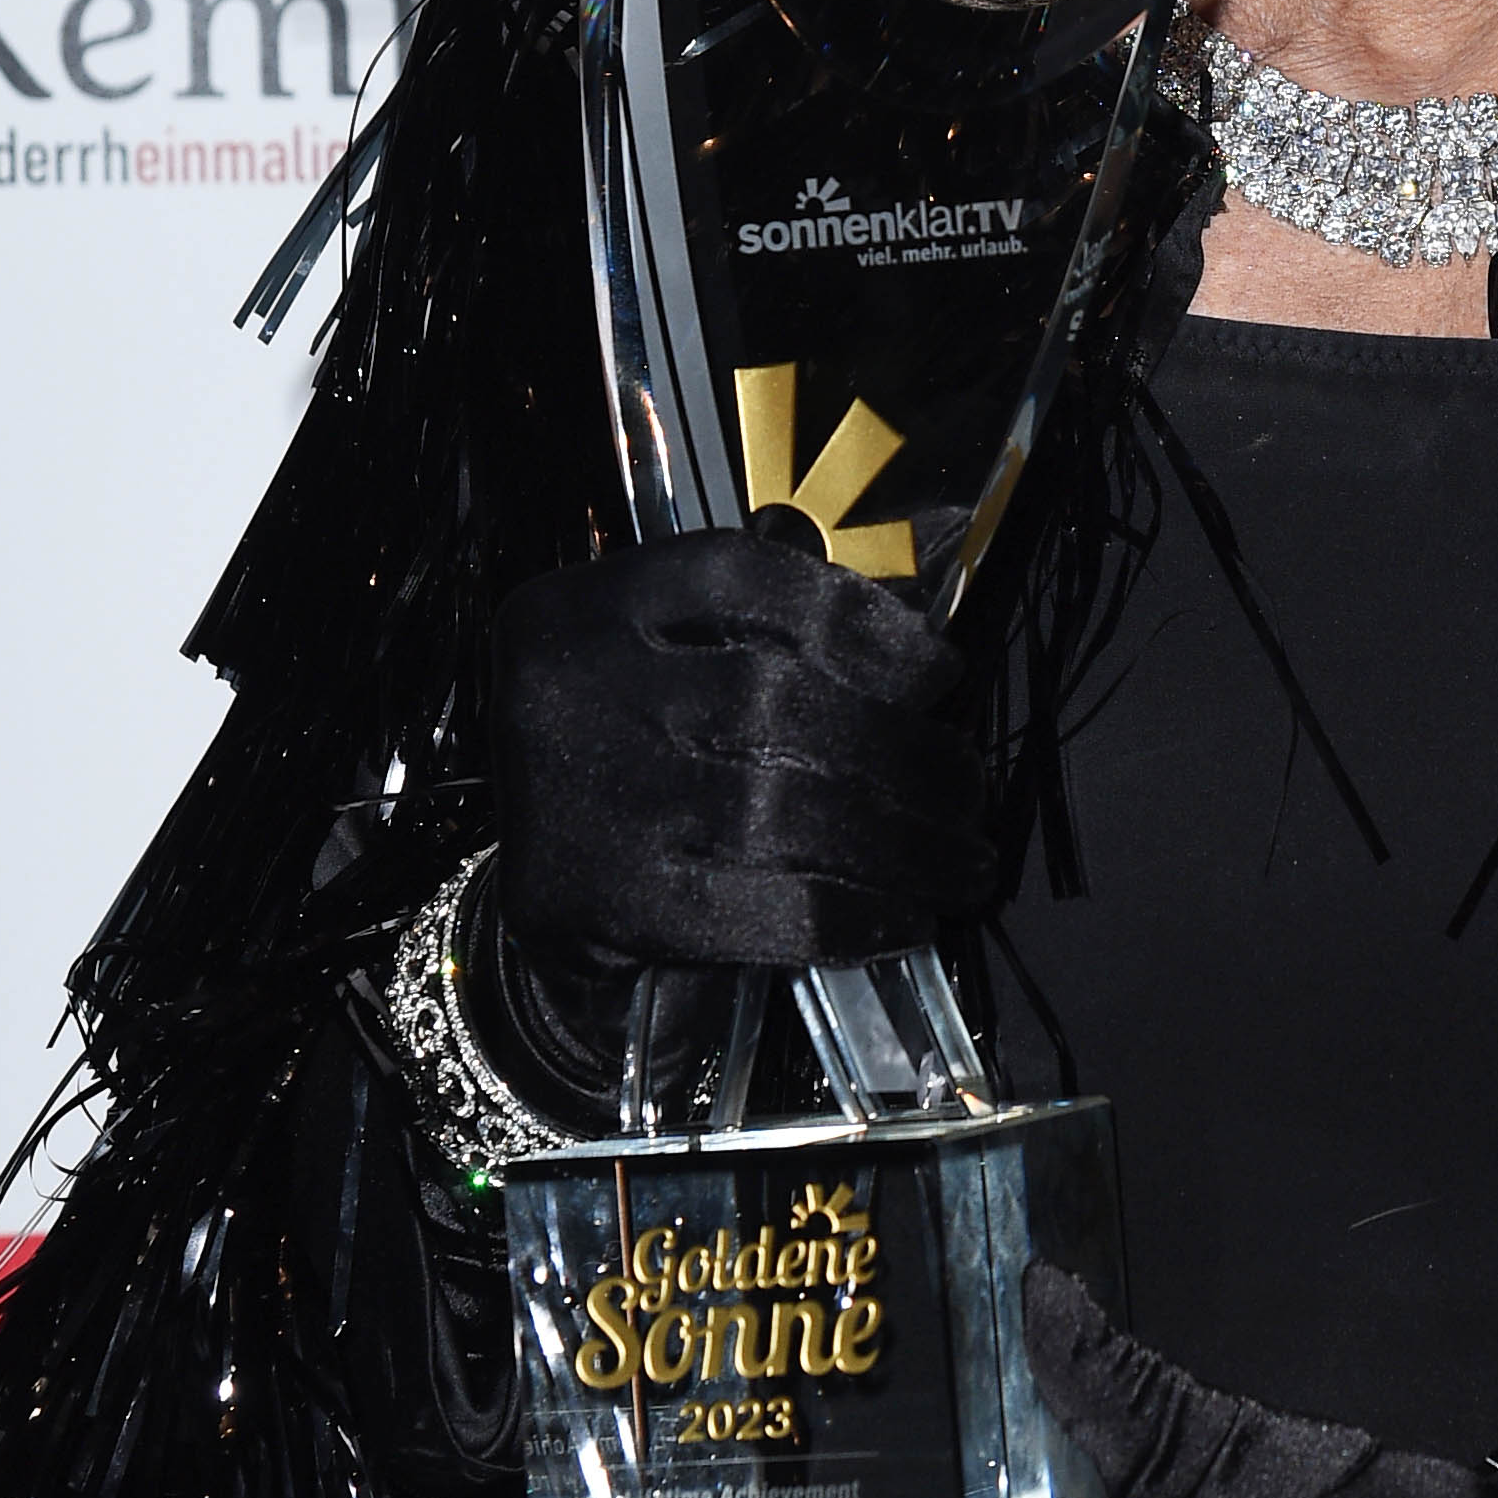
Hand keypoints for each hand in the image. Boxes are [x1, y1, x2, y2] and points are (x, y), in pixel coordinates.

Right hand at [490, 523, 990, 980]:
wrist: (531, 893)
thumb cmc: (622, 760)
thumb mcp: (649, 661)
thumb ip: (751, 623)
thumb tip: (912, 645)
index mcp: (584, 610)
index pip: (739, 580)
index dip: (860, 621)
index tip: (938, 670)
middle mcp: (574, 694)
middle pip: (778, 702)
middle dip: (901, 749)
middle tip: (966, 784)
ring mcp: (590, 805)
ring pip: (786, 810)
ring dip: (904, 843)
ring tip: (962, 857)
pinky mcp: (612, 908)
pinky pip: (768, 909)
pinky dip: (858, 915)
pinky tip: (908, 917)